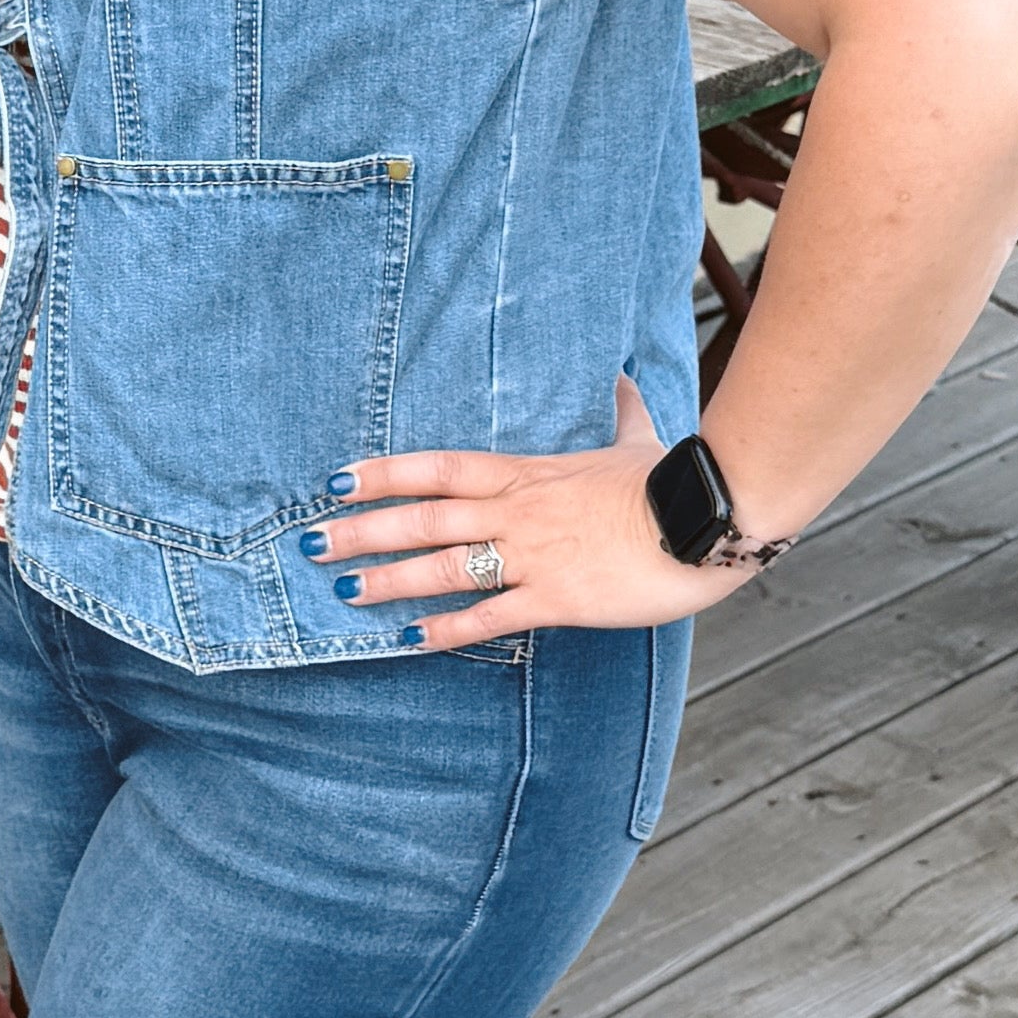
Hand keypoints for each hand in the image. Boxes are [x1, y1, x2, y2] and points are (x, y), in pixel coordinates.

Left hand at [301, 380, 756, 645]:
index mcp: (526, 472)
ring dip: (387, 580)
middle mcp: (516, 511)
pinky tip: (409, 640)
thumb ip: (621, 409)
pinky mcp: (555, 599)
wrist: (707, 514)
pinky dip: (446, 630)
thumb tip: (623, 376)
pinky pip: (488, 617)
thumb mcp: (638, 437)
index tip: (337, 481)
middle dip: (361, 531)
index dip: (383, 474)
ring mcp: (531, 555)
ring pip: (442, 568)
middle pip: (421, 518)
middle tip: (310, 544)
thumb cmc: (673, 477)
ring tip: (342, 593)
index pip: (437, 468)